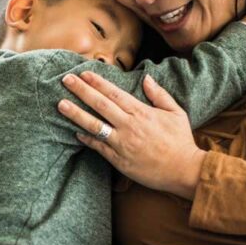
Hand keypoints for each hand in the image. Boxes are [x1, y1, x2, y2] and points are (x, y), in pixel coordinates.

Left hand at [58, 71, 205, 198]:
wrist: (184, 170)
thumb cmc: (180, 141)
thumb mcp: (176, 112)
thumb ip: (159, 94)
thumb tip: (146, 78)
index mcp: (141, 112)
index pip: (114, 93)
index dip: (97, 82)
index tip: (83, 73)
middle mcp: (129, 125)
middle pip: (100, 105)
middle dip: (81, 91)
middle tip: (65, 80)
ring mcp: (122, 143)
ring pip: (95, 125)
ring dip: (76, 114)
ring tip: (61, 104)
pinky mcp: (119, 160)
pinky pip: (99, 147)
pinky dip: (86, 139)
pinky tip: (75, 132)